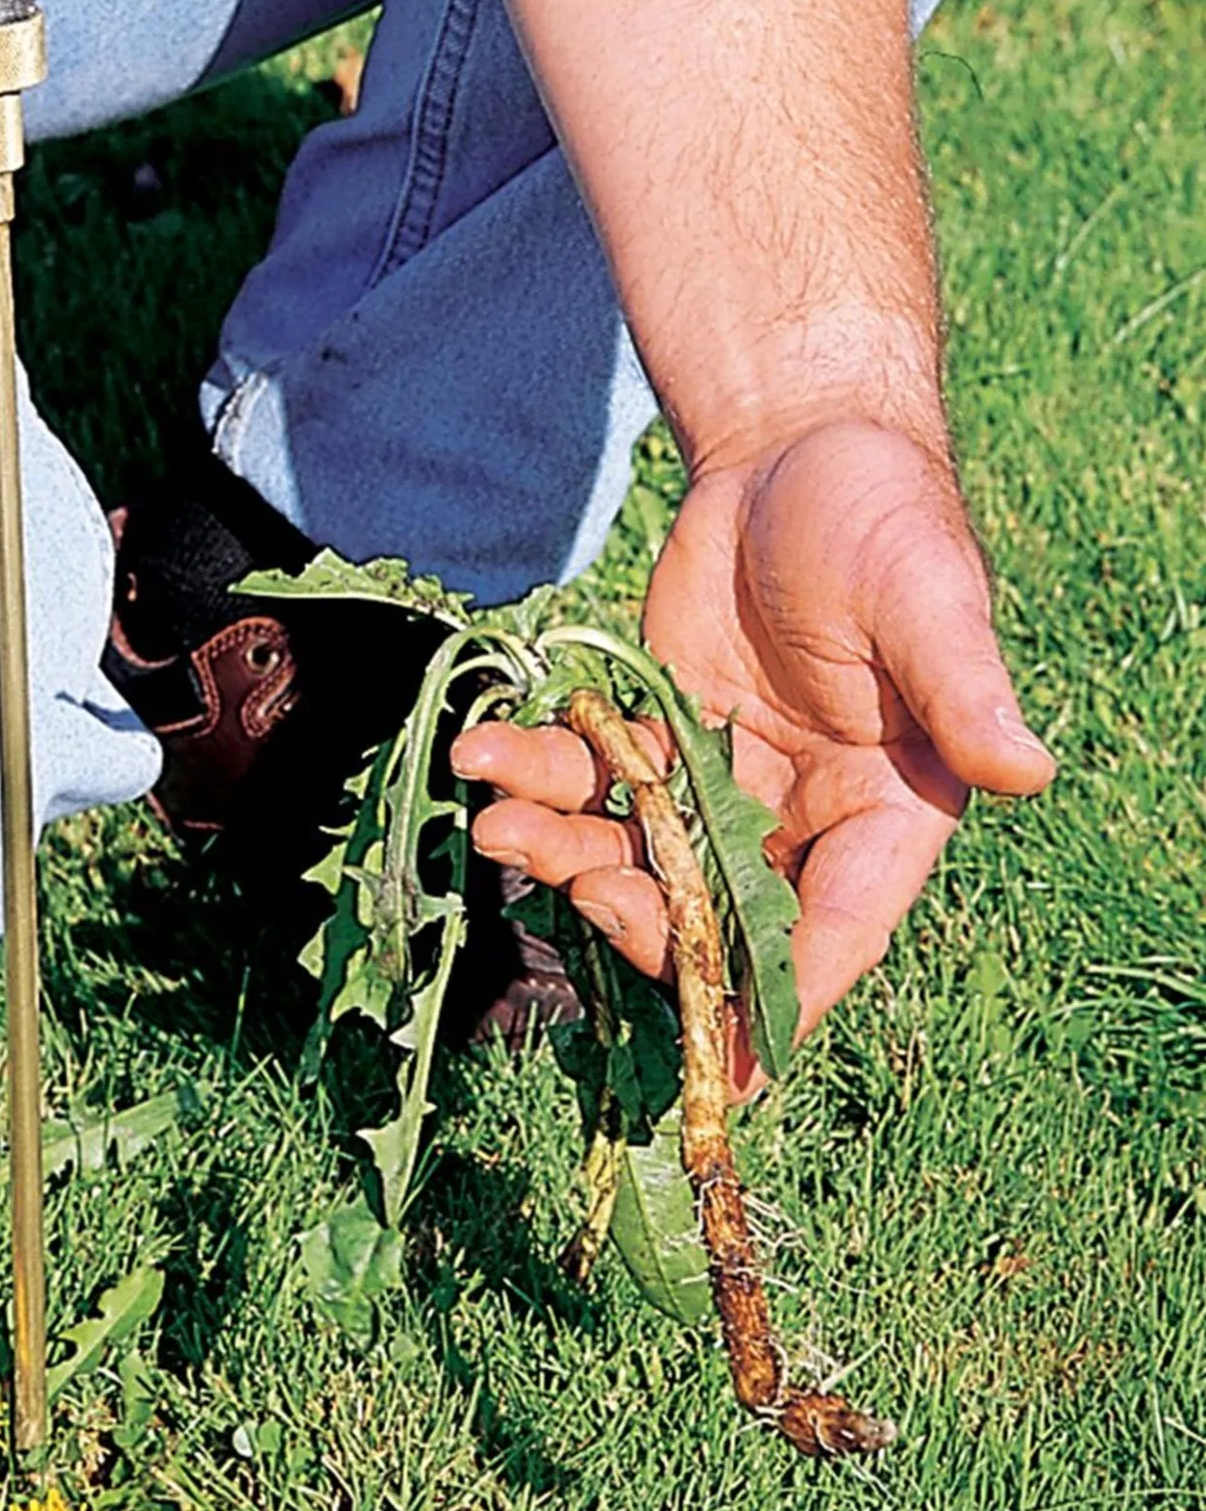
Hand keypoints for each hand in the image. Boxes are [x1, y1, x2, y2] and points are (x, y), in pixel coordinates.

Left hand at [452, 421, 1055, 1071]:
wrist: (792, 443)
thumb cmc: (884, 513)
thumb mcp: (929, 597)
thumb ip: (963, 691)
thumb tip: (1025, 769)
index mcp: (887, 810)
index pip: (836, 930)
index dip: (782, 997)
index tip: (727, 1066)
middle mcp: (803, 813)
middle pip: (719, 909)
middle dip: (644, 918)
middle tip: (576, 890)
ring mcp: (721, 776)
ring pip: (638, 851)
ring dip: (563, 851)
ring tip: (494, 822)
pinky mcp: (656, 728)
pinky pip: (593, 777)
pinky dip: (536, 777)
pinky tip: (485, 756)